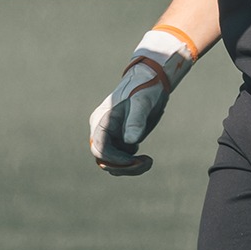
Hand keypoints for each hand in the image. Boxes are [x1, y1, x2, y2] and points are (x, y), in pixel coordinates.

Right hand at [90, 26, 196, 175]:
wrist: (151, 81)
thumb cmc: (145, 88)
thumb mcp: (143, 102)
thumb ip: (136, 120)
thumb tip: (131, 141)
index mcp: (102, 119)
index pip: (100, 147)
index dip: (115, 159)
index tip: (135, 161)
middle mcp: (101, 129)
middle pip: (103, 159)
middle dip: (124, 166)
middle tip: (147, 162)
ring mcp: (109, 136)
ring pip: (111, 163)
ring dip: (128, 168)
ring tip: (148, 162)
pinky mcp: (118, 140)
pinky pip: (119, 160)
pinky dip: (130, 164)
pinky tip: (145, 158)